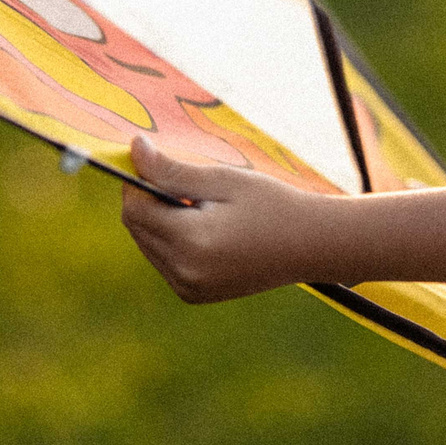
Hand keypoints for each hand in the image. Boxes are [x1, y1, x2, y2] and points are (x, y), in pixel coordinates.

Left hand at [119, 135, 335, 303]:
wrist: (311, 245)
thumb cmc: (272, 204)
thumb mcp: (223, 180)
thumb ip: (173, 170)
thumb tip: (134, 150)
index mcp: (192, 243)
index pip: (135, 210)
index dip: (135, 181)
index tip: (153, 159)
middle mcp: (185, 272)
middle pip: (137, 228)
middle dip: (146, 199)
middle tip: (182, 179)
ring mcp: (189, 288)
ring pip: (147, 244)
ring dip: (157, 220)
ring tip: (199, 205)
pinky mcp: (194, 295)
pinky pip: (163, 261)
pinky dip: (170, 239)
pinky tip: (203, 227)